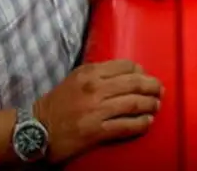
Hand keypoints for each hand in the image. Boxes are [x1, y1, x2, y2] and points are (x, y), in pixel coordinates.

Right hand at [33, 60, 161, 162]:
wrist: (37, 129)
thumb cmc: (57, 104)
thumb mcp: (76, 78)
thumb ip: (99, 73)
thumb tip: (128, 73)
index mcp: (90, 72)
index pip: (126, 66)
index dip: (141, 71)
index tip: (146, 77)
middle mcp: (94, 88)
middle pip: (134, 83)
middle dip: (152, 86)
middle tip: (159, 90)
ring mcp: (96, 110)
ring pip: (134, 103)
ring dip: (150, 105)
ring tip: (156, 106)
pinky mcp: (96, 130)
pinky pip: (126, 125)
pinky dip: (141, 124)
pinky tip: (147, 122)